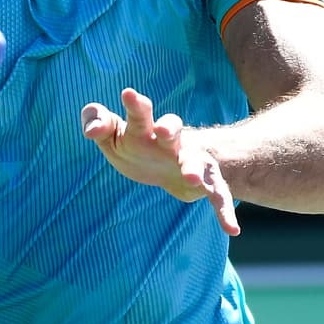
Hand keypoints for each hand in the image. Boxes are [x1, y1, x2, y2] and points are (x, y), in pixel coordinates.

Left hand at [81, 88, 239, 235]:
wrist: (164, 165)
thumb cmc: (134, 144)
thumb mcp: (111, 135)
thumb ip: (97, 123)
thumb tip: (91, 130)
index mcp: (146, 128)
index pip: (140, 113)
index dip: (135, 104)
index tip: (128, 94)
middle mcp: (172, 142)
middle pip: (174, 130)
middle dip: (170, 128)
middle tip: (163, 130)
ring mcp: (190, 162)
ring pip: (197, 163)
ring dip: (194, 169)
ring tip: (190, 179)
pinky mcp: (204, 183)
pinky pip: (217, 196)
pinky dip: (225, 211)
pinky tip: (232, 230)